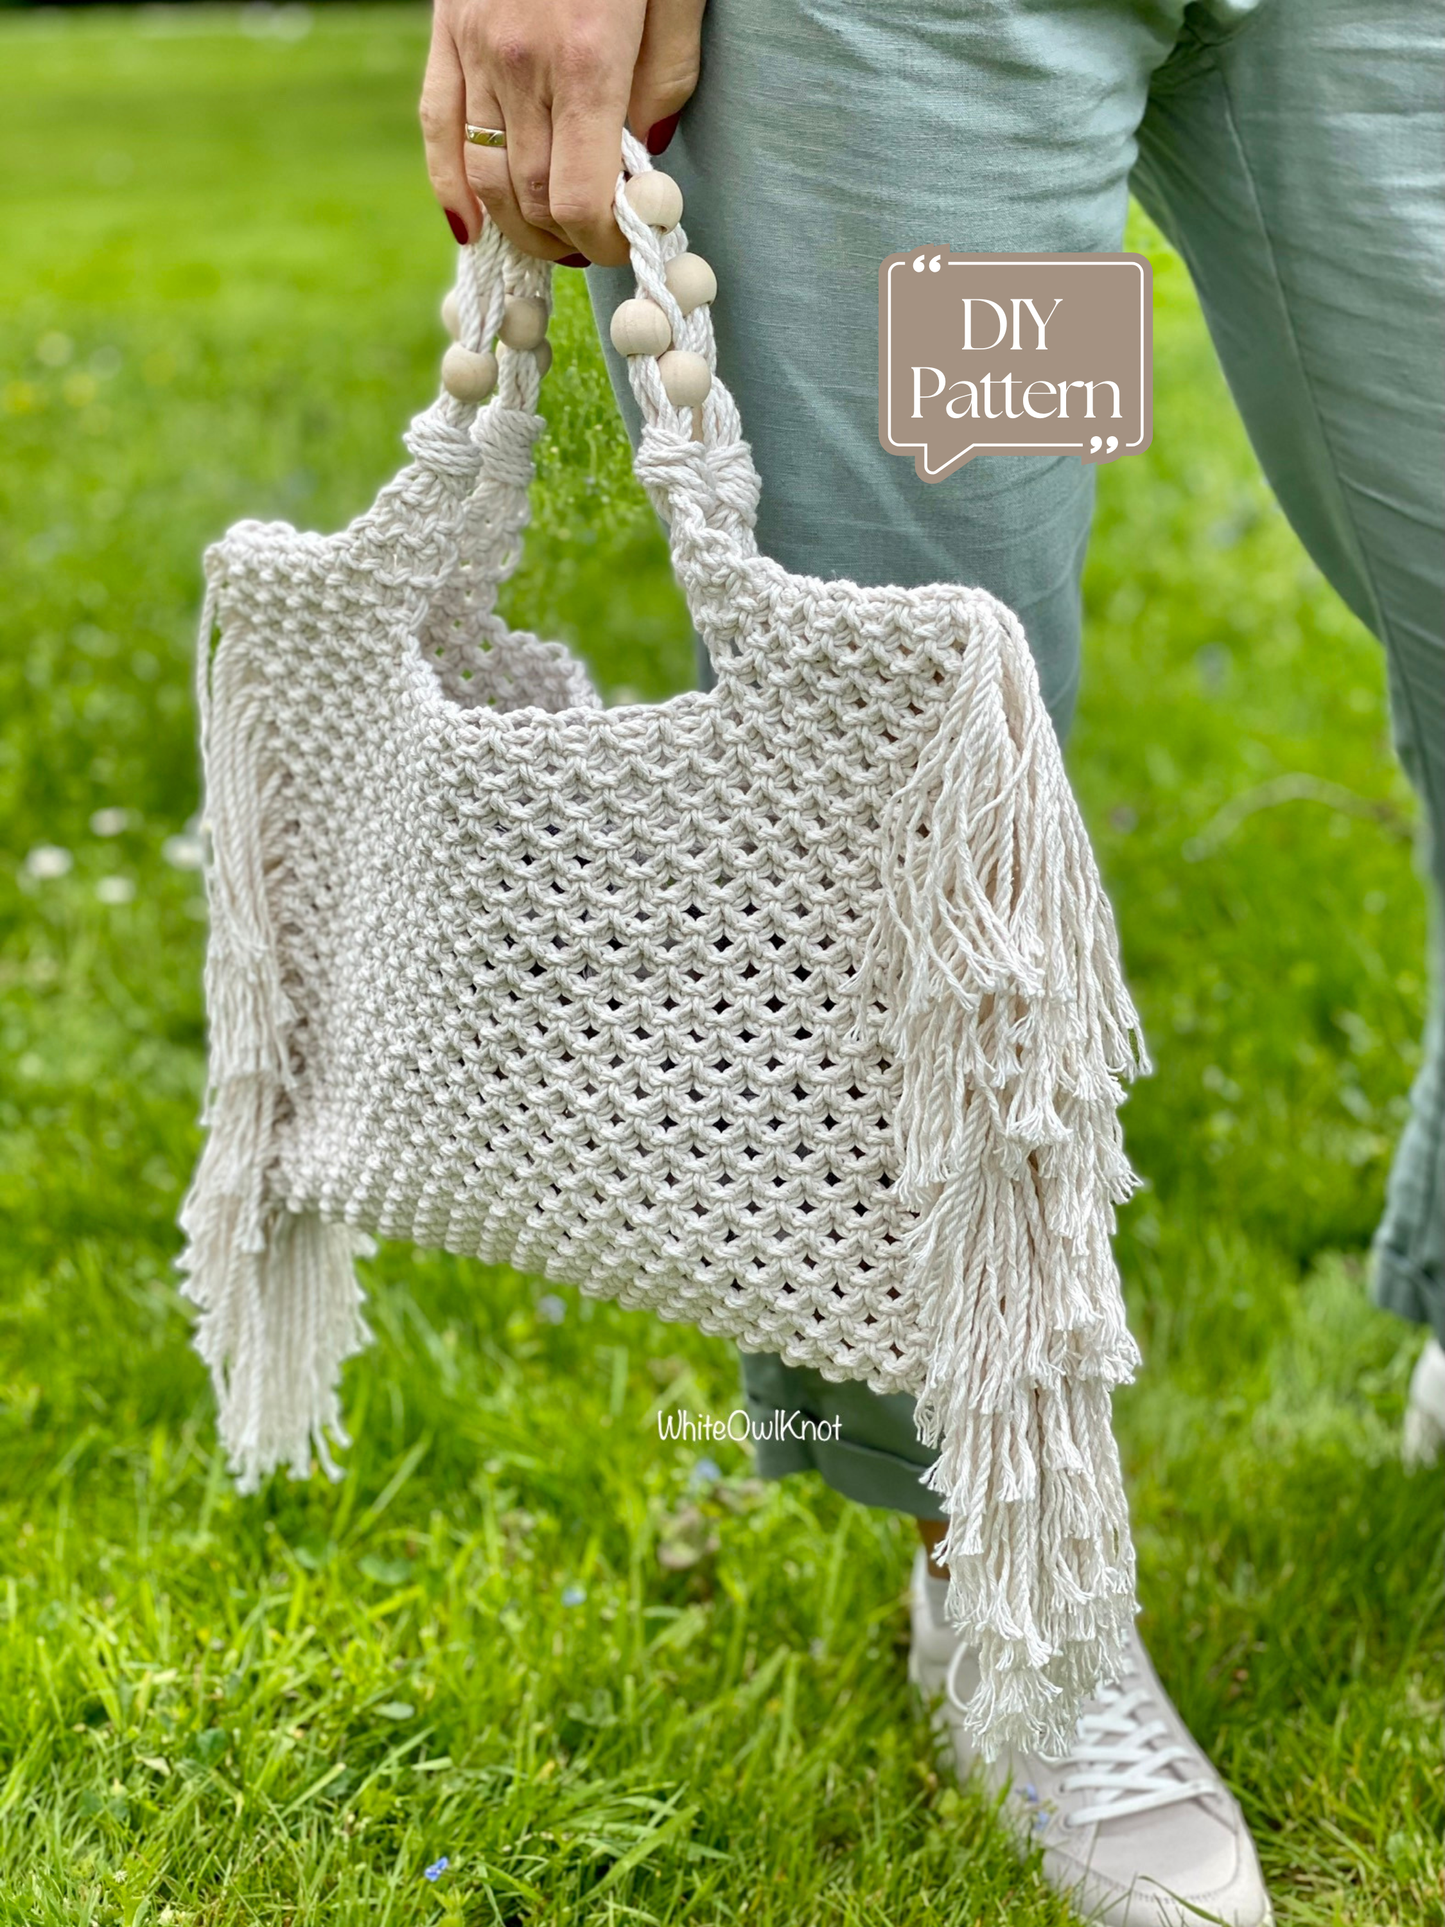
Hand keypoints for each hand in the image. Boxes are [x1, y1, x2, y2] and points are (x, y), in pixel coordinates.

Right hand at [420, 0, 706, 267]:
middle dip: (562, 237)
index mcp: (586, 57)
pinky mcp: (447, 26)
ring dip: (515, 223)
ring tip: (547, 237)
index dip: (599, 241)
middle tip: (591, 246)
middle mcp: (520, 60)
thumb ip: (665, 78)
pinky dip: (449, 183)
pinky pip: (437, 123)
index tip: (623, 248)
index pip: (578, 195)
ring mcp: (474, 44)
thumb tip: (646, 157)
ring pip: (483, 171)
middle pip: (530, 193)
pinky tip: (469, 225)